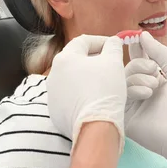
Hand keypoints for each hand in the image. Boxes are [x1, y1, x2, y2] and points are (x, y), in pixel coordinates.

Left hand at [46, 34, 126, 153]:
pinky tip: (95, 100)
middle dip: (93, 59)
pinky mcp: (56, 111)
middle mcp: (53, 74)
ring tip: (104, 83)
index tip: (114, 45)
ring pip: (72, 80)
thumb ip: (113, 46)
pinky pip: (70, 97)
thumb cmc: (104, 90)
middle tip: (110, 64)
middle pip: (75, 60)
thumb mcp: (113, 62)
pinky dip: (82, 95)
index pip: (83, 41)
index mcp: (65, 58)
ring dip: (87, 78)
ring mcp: (52, 94)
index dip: (101, 41)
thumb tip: (113, 42)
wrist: (95, 126)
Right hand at [124, 31, 166, 167]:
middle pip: (129, 67)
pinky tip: (147, 94)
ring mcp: (132, 103)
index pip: (139, 60)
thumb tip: (143, 35)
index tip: (133, 38)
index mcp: (154, 80)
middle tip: (154, 71)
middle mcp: (141, 90)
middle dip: (140, 64)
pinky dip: (133, 89)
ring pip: (122, 80)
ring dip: (139, 77)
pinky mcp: (124, 115)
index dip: (135, 49)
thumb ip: (160, 52)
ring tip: (155, 87)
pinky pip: (119, 95)